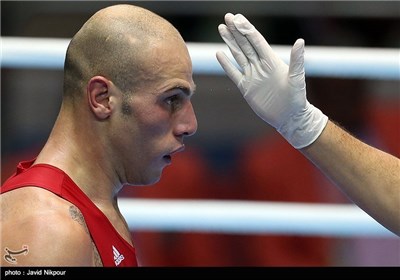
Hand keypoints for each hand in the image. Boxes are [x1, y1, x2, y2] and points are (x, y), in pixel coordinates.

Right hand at [216, 13, 327, 148]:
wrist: (289, 117)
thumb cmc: (296, 99)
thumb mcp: (297, 79)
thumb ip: (297, 60)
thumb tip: (300, 41)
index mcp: (272, 61)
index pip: (256, 41)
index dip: (247, 29)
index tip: (238, 18)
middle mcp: (261, 65)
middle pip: (245, 44)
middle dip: (236, 31)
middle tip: (227, 17)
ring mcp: (252, 76)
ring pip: (238, 55)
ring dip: (230, 42)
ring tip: (222, 28)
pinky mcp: (246, 87)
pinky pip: (234, 73)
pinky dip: (226, 64)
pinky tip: (219, 53)